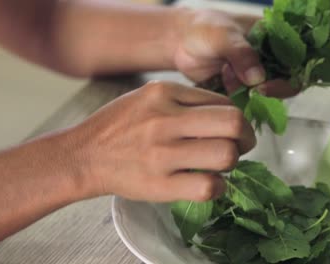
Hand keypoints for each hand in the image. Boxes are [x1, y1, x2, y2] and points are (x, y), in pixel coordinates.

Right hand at [69, 81, 255, 201]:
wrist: (82, 155)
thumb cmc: (118, 126)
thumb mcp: (147, 97)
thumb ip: (185, 100)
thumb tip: (228, 113)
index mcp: (164, 93)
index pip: (224, 103)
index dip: (237, 119)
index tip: (233, 131)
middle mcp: (164, 120)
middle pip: (233, 124)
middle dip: (246, 137)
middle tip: (240, 146)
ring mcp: (161, 154)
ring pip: (226, 155)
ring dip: (232, 162)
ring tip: (221, 165)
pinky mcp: (158, 184)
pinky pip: (208, 186)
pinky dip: (218, 186)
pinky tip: (209, 183)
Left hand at [174, 9, 298, 97]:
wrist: (180, 43)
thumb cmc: (203, 29)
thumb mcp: (223, 35)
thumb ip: (241, 53)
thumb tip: (259, 77)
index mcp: (275, 36)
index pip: (297, 59)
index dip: (289, 75)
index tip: (266, 85)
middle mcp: (272, 57)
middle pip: (288, 81)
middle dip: (269, 89)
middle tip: (250, 91)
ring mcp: (259, 74)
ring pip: (270, 94)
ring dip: (252, 94)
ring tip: (226, 77)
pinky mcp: (245, 89)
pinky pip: (253, 102)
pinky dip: (242, 101)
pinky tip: (224, 86)